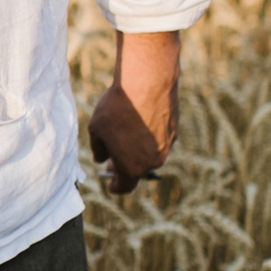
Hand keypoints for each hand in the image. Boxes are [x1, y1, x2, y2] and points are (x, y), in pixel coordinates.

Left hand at [88, 30, 179, 193]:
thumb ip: (98, 149)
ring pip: (149, 154)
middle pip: (137, 170)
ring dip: (137, 149)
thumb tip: (101, 158)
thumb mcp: (96, 130)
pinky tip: (139, 120)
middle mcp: (153, 162)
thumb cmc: (117, 108)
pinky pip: (158, 139)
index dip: (115, 186)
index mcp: (132, 167)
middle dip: (124, 165)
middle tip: (112, 157)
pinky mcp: (174, 131)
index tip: (110, 183)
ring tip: (124, 134)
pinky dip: (148, 135)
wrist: (146, 83)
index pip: (124, 187)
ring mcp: (166, 147)